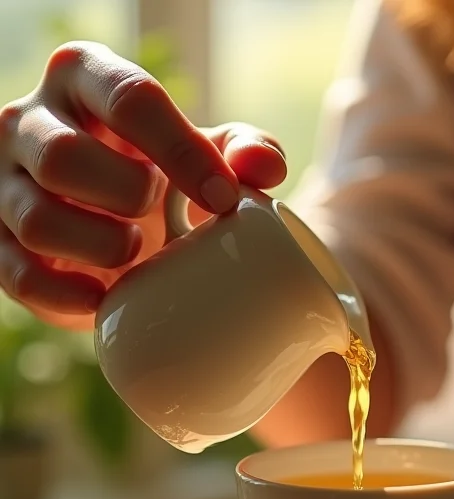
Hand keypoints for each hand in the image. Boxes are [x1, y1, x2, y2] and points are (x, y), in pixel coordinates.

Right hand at [0, 42, 286, 328]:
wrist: (120, 218)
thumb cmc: (167, 173)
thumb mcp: (210, 153)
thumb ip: (244, 150)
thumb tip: (263, 168)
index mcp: (86, 80)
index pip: (129, 100)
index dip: (182, 153)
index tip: (222, 199)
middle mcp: (29, 121)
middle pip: (64, 157)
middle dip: (127, 197)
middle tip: (158, 214)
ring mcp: (4, 182)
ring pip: (37, 219)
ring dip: (102, 248)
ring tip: (135, 251)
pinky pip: (19, 275)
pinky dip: (69, 296)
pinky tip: (106, 297)